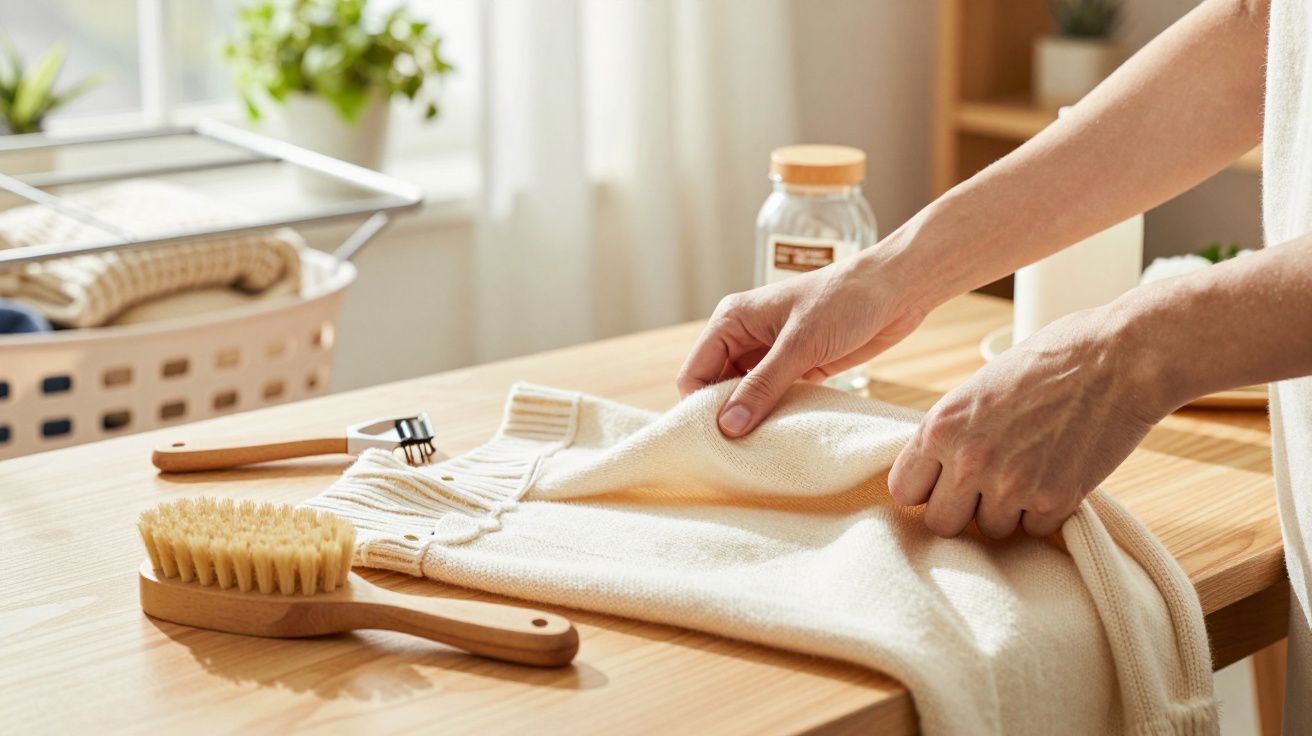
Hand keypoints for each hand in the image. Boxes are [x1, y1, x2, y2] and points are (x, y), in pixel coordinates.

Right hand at [677, 250, 928, 436]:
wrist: (897, 288)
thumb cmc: (846, 300)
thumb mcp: (800, 344)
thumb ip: (763, 386)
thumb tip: (728, 426)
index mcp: (732, 320)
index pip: (695, 372)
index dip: (700, 407)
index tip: (717, 441)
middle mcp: (745, 337)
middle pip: (716, 388)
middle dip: (725, 417)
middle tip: (739, 452)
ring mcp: (771, 353)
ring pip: (744, 396)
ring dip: (751, 419)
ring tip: (761, 447)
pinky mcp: (797, 367)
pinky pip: (773, 398)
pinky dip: (774, 415)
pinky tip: (783, 434)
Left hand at [887, 307, 1172, 538]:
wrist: (1118, 358)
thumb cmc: (1049, 360)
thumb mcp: (978, 389)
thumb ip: (953, 431)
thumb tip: (936, 468)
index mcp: (940, 426)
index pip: (903, 490)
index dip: (924, 489)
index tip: (941, 485)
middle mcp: (968, 460)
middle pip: (941, 523)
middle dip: (962, 510)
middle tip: (985, 488)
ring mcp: (1011, 485)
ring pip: (990, 531)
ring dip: (1007, 511)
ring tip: (1029, 471)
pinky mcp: (1053, 500)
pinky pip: (1034, 530)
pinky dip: (1045, 512)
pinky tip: (1057, 474)